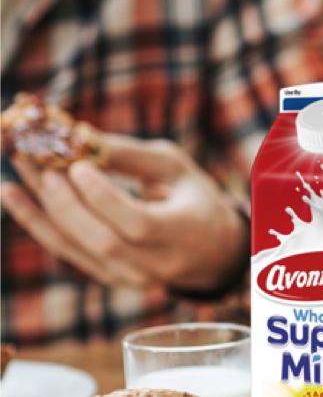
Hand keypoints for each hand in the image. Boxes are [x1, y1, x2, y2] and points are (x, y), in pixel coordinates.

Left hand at [1, 135, 244, 290]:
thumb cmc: (192, 198)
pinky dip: (36, 221)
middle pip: (101, 240)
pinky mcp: (108, 278)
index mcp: (185, 233)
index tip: (79, 164)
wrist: (210, 250)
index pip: (138, 224)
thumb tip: (79, 136)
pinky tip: (12, 193)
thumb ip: (130, 155)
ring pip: (76, 246)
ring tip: (18, 166)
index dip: (103, 197)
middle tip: (42, 162)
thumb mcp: (175, 169)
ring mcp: (131, 278)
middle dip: (65, 200)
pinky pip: (66, 251)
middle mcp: (158, 265)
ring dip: (40, 205)